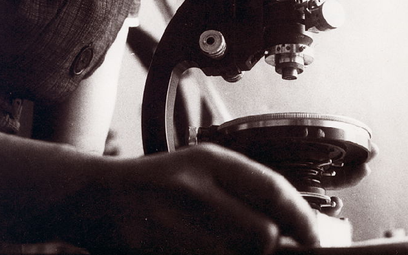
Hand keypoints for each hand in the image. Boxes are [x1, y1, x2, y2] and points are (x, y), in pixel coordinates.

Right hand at [63, 144, 320, 254]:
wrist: (93, 196)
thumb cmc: (153, 186)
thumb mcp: (197, 171)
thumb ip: (241, 191)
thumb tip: (292, 227)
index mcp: (209, 161)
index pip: (273, 190)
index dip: (302, 219)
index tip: (314, 238)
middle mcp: (194, 187)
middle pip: (263, 234)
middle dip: (269, 248)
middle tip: (267, 249)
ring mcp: (174, 221)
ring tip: (224, 248)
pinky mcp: (159, 249)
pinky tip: (205, 252)